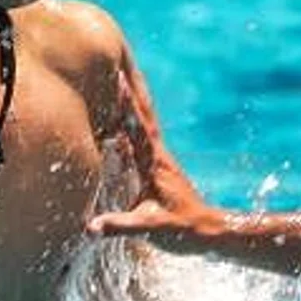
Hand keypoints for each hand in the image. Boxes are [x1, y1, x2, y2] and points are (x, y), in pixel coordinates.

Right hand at [89, 75, 222, 251]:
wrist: (210, 232)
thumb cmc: (183, 231)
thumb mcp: (150, 229)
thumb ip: (121, 226)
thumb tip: (91, 228)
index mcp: (155, 165)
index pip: (137, 128)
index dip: (127, 104)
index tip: (117, 77)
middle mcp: (159, 158)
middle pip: (143, 118)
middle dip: (129, 93)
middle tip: (117, 67)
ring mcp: (162, 162)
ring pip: (146, 126)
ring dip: (133, 105)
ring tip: (121, 83)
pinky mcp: (161, 169)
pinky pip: (145, 138)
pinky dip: (135, 123)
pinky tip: (127, 122)